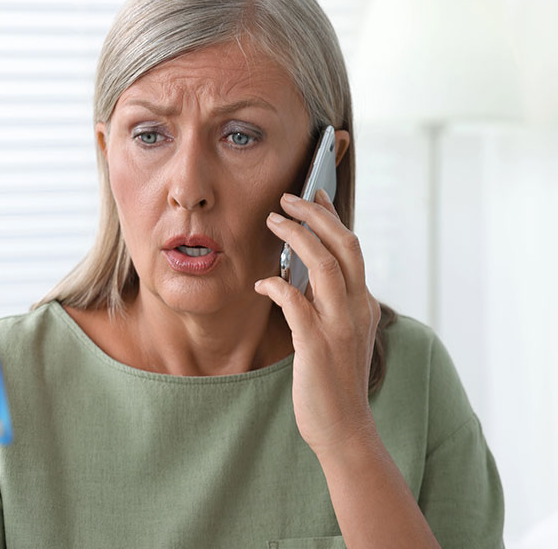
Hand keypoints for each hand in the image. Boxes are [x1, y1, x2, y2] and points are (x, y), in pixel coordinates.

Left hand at [254, 189, 381, 458]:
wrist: (344, 427)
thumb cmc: (334, 380)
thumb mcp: (339, 334)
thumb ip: (327, 303)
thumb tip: (299, 272)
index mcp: (362, 303)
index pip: (350, 247)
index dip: (331, 216)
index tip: (313, 194)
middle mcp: (356, 308)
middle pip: (343, 244)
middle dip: (314, 214)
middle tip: (288, 198)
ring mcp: (339, 325)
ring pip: (323, 264)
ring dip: (296, 237)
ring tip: (272, 221)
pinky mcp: (317, 345)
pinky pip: (294, 302)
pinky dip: (276, 285)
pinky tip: (261, 283)